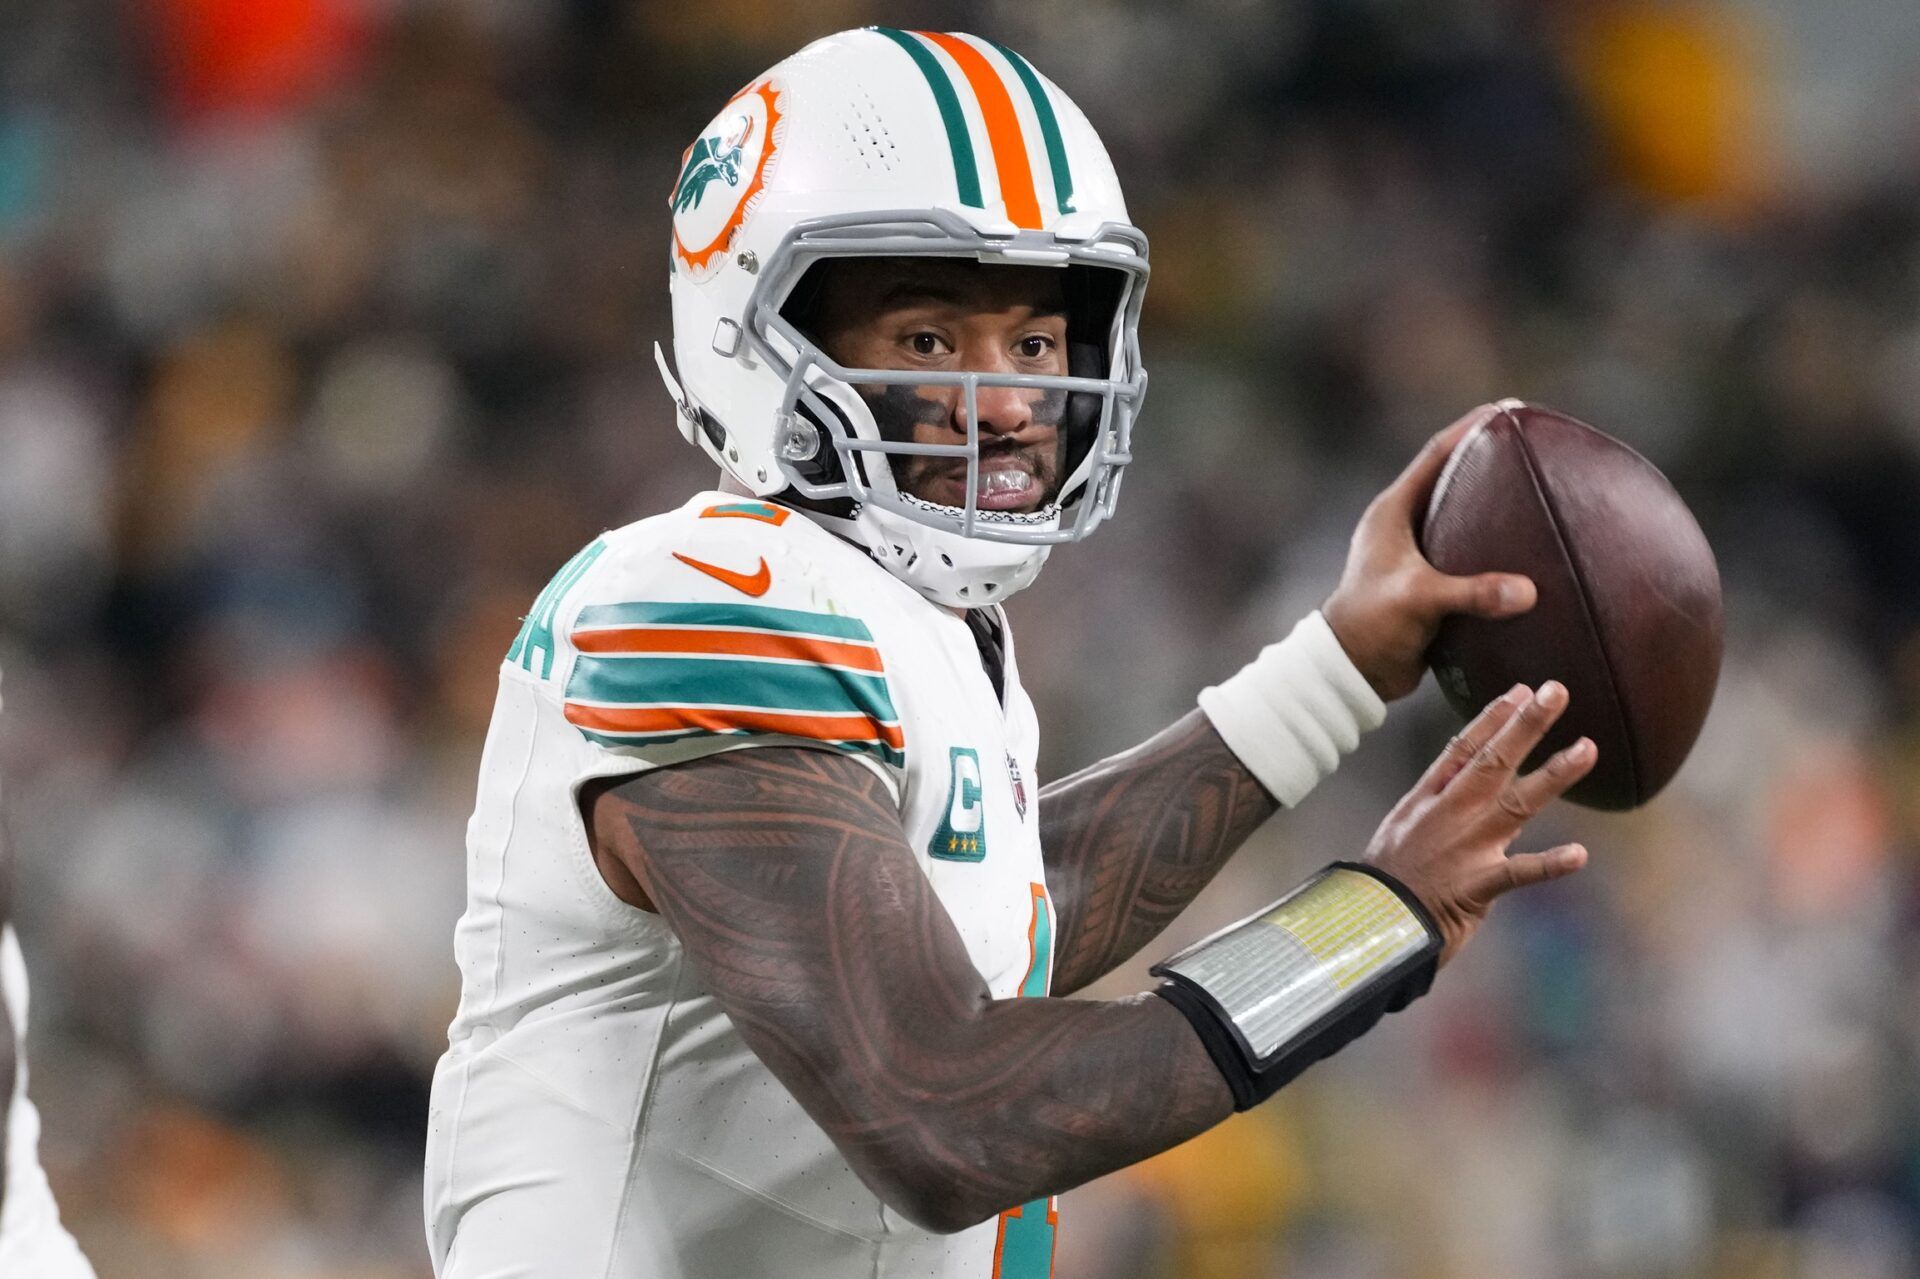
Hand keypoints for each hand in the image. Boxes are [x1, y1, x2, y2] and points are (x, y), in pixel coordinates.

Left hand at [1323, 406, 1536, 700]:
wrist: (1352, 672)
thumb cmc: (1371, 625)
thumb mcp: (1420, 600)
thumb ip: (1471, 592)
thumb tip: (1527, 592)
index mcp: (1393, 512)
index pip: (1436, 455)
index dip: (1471, 428)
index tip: (1508, 409)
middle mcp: (1404, 526)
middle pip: (1453, 479)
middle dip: (1489, 459)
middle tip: (1533, 444)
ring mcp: (1416, 555)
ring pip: (1462, 517)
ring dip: (1494, 505)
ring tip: (1539, 491)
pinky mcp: (1429, 584)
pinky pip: (1468, 555)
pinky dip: (1494, 548)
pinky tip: (1528, 550)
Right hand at [1365, 681, 1593, 964]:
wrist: (1370, 926)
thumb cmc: (1386, 882)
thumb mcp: (1401, 828)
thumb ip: (1432, 802)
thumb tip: (1456, 778)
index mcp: (1428, 801)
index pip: (1463, 750)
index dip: (1492, 719)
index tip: (1520, 691)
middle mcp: (1449, 815)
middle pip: (1493, 761)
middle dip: (1526, 725)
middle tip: (1555, 691)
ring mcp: (1465, 848)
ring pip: (1516, 803)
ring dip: (1553, 775)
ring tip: (1587, 748)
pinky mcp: (1477, 886)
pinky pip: (1519, 873)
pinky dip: (1549, 864)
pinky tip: (1579, 854)